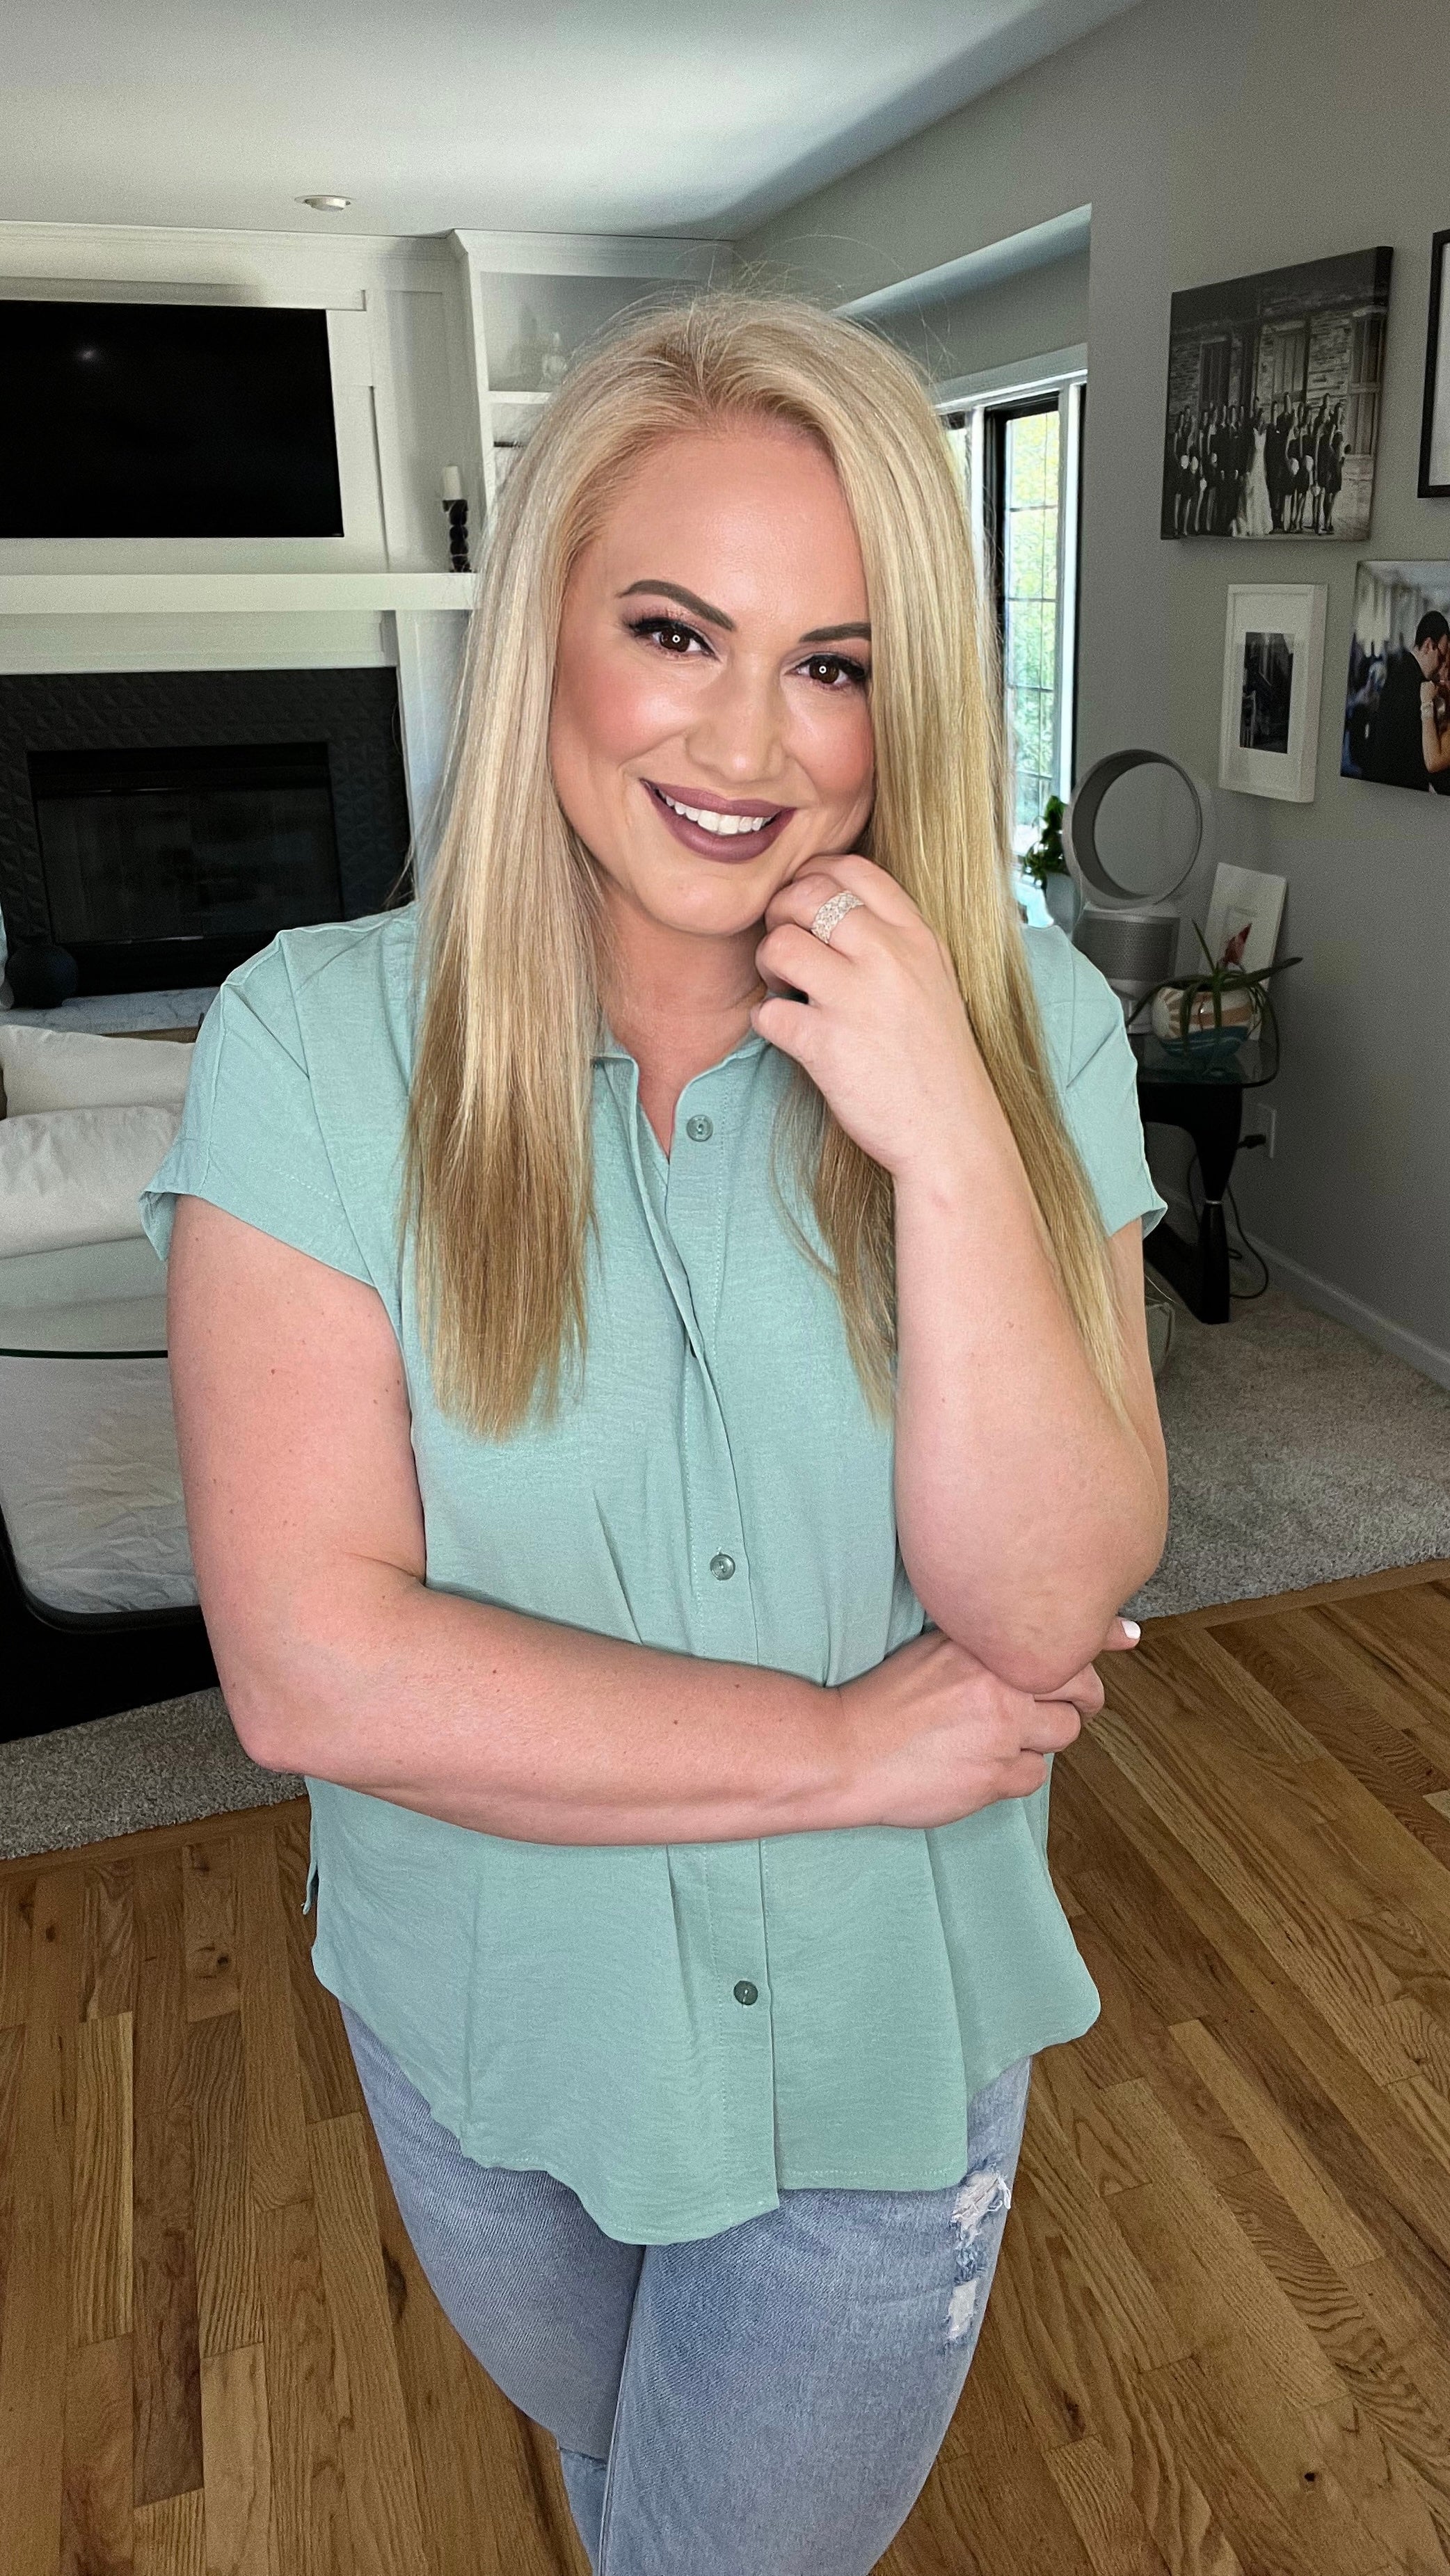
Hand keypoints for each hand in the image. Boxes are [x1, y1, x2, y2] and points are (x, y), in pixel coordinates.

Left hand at [750, 854, 985, 1180]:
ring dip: (768, 964)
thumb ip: (895, 940)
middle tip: (786, 946)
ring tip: (785, 988)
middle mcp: (887, 957)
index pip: (853, 870)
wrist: (951, 1133)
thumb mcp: (934, 981)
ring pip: (779, 944)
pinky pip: (766, 1011)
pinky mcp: (825, 1044)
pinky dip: (765, 1020)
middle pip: (807, 896)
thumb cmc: (937, 1060)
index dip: (814, 874)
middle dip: (781, 915)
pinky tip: (787, 1032)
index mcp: (916, 937)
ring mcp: (855, 999)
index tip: (803, 899)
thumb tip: (836, 909)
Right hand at [834, 1612, 1139, 1832]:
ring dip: (1045, 1735)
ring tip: (1011, 1735)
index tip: (1128, 1634)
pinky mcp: (995, 1776)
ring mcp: (1001, 1731)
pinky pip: (1034, 1776)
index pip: (1062, 1634)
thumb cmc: (884, 1700)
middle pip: (1080, 1685)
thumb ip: (982, 1641)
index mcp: (984, 1645)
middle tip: (1077, 1700)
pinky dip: (1017, 1772)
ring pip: (1063, 1733)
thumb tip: (1030, 1634)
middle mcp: (1000, 1683)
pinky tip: (986, 1765)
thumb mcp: (934, 1649)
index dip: (1101, 1635)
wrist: (845, 1749)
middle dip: (1084, 1696)